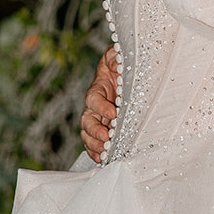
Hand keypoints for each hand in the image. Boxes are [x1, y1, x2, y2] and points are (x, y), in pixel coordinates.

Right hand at [81, 47, 117, 162]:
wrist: (126, 70)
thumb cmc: (122, 62)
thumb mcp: (118, 55)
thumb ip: (115, 57)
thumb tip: (116, 62)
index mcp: (99, 87)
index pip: (94, 98)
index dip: (101, 106)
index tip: (113, 113)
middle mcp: (96, 104)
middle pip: (87, 119)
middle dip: (95, 130)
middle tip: (106, 137)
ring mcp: (99, 117)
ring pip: (88, 133)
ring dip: (94, 144)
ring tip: (104, 151)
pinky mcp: (105, 126)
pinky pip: (94, 141)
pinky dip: (95, 151)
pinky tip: (102, 158)